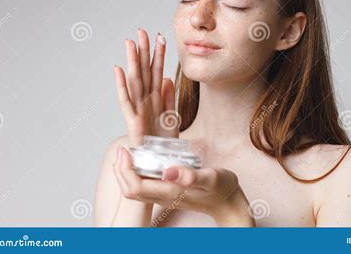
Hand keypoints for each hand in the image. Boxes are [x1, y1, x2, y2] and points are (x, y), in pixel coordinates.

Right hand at [113, 28, 177, 148]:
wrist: (159, 164)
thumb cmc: (163, 142)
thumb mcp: (172, 117)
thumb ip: (169, 97)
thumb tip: (166, 78)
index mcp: (156, 99)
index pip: (157, 71)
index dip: (158, 55)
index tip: (160, 37)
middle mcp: (146, 100)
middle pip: (144, 71)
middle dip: (143, 51)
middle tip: (142, 31)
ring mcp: (138, 109)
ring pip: (134, 81)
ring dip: (132, 62)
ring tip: (130, 43)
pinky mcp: (132, 121)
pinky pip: (126, 101)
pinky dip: (121, 86)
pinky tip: (118, 70)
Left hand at [114, 147, 255, 226]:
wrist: (229, 202)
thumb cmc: (222, 189)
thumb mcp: (211, 178)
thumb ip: (191, 176)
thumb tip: (168, 171)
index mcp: (170, 193)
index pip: (135, 187)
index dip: (125, 170)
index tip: (125, 150)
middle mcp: (163, 196)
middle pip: (130, 189)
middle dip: (121, 170)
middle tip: (122, 149)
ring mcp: (164, 195)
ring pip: (135, 187)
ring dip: (127, 170)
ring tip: (129, 151)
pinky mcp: (168, 191)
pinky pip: (144, 184)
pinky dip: (137, 171)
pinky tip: (143, 157)